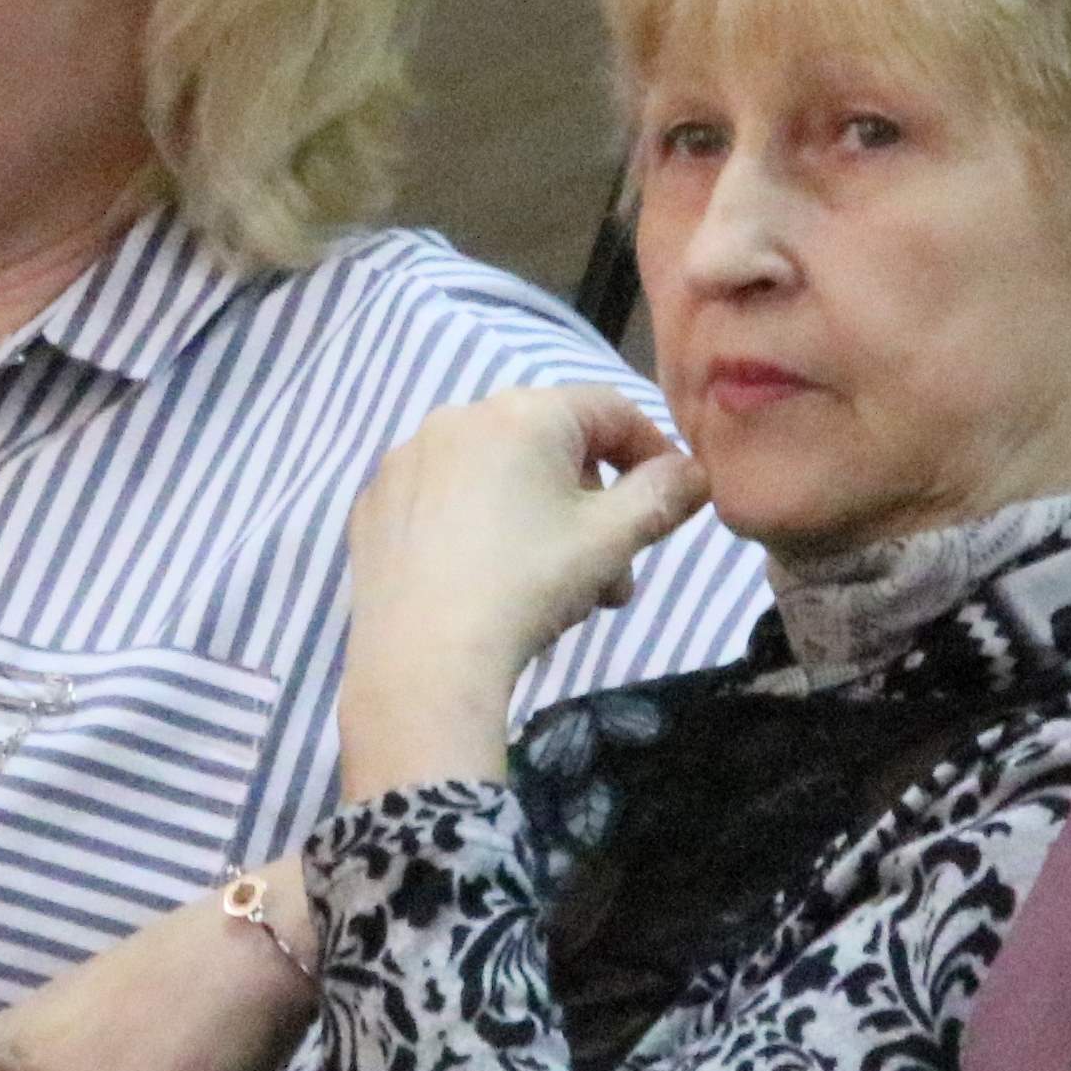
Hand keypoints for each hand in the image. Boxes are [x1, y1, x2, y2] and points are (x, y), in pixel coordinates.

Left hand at [334, 389, 713, 798]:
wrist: (423, 661)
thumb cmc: (529, 585)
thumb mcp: (612, 541)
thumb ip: (663, 495)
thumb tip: (695, 471)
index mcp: (522, 412)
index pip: (608, 409)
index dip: (651, 449)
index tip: (671, 499)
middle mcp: (458, 417)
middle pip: (551, 446)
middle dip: (594, 506)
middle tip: (614, 574)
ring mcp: (406, 461)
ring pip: (498, 476)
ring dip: (542, 521)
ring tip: (559, 591)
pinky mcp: (375, 505)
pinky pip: (446, 502)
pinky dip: (479, 529)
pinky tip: (487, 582)